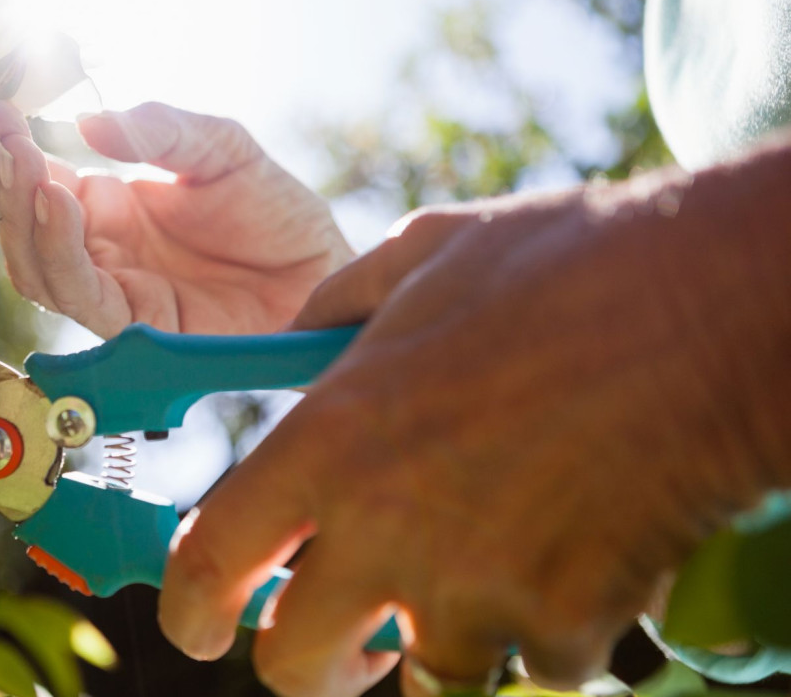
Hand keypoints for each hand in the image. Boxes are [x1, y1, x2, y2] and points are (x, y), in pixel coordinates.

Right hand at [0, 99, 352, 336]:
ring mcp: (113, 290)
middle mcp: (98, 250)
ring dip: (22, 213)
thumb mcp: (219, 148)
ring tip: (25, 161)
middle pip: (20, 223)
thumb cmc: (274, 211)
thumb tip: (87, 125)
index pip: (30, 179)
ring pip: (36, 265)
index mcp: (107, 206)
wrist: (321, 271)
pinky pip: (81, 294)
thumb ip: (159, 131)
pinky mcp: (136, 326)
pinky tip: (61, 200)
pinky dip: (61, 249)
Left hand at [157, 148, 790, 696]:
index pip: (209, 563)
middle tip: (341, 635)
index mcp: (330, 443)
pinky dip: (548, 626)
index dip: (190, 609)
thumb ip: (339, 305)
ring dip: (444, 638)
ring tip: (485, 564)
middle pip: (295, 663)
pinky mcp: (566, 622)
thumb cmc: (568, 265)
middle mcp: (384, 531)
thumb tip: (293, 334)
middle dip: (310, 660)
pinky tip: (574, 553)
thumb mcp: (426, 253)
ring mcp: (477, 589)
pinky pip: (536, 661)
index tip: (199, 626)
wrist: (716, 303)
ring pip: (427, 676)